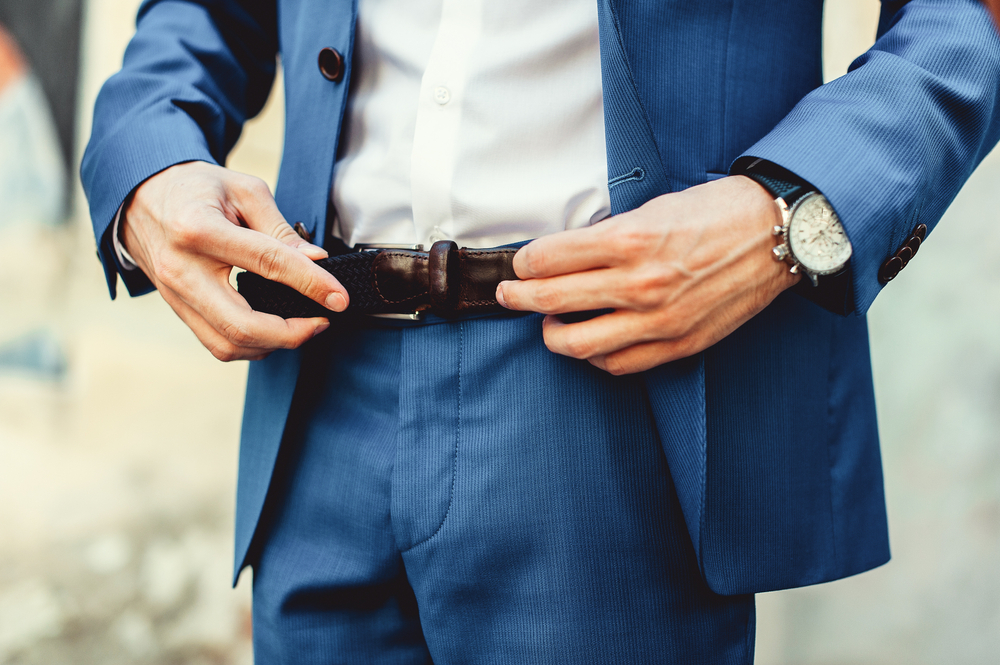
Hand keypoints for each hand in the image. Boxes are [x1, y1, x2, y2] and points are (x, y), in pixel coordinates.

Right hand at [120, 161, 348, 360]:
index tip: (339, 298)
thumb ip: (280, 229)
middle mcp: (181, 270)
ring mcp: (174, 295)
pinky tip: (275, 330)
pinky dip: (252, 345)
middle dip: (293, 333)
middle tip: (323, 321)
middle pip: (242, 325)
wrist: (139, 196)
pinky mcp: (177, 309)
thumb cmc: (195, 188)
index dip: (310, 284)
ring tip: (303, 325)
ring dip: (273, 344)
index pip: (266, 264)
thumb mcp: (242, 189)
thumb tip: (316, 262)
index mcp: (198, 228)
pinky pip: (217, 343)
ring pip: (229, 344)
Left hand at [495, 176, 799, 374]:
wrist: (777, 234)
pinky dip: (594, 357)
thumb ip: (607, 235)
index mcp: (630, 239)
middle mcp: (640, 282)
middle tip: (510, 294)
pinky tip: (590, 343)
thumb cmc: (717, 212)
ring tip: (549, 324)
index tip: (520, 265)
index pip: (549, 258)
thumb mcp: (653, 207)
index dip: (524, 263)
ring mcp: (659, 319)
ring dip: (552, 334)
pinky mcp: (678, 343)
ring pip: (578, 344)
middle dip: (518, 298)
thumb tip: (565, 255)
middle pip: (552, 300)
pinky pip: (618, 363)